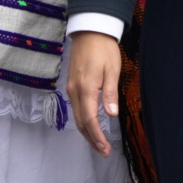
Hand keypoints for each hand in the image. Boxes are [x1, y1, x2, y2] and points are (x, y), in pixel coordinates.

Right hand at [68, 31, 121, 156]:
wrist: (90, 31)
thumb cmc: (104, 49)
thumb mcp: (112, 69)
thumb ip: (110, 93)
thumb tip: (111, 115)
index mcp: (85, 88)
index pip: (89, 120)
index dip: (97, 136)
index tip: (105, 148)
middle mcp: (74, 91)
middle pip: (80, 122)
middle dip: (91, 139)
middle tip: (104, 152)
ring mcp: (71, 88)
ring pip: (76, 117)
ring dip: (86, 132)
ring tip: (99, 144)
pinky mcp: (72, 85)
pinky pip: (76, 108)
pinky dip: (83, 121)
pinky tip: (91, 126)